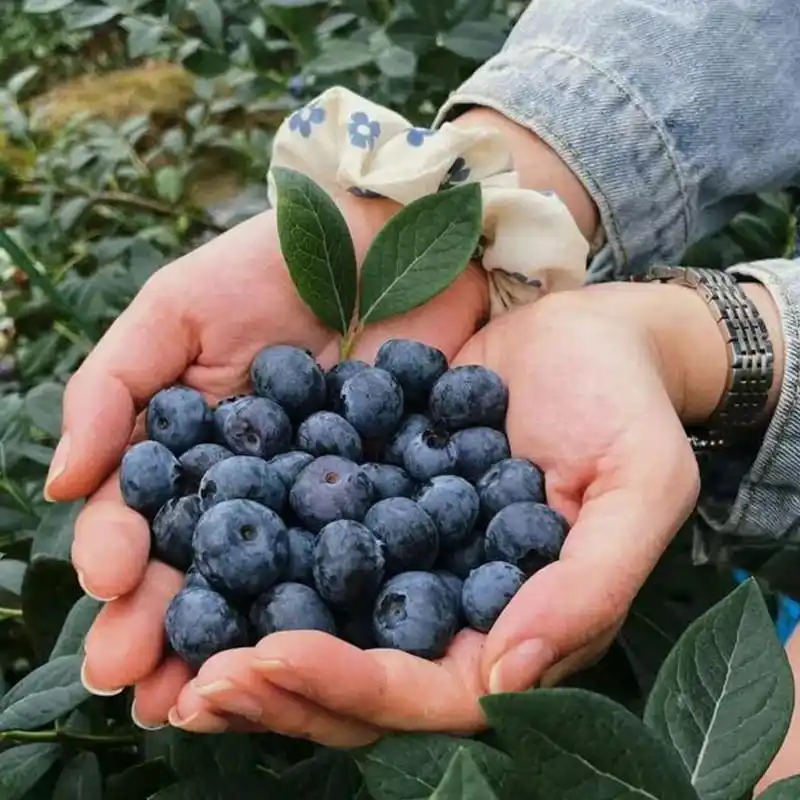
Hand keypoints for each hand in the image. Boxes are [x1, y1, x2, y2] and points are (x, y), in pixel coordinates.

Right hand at [48, 190, 487, 733]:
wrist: (387, 240)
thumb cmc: (268, 264)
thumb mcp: (175, 308)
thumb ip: (113, 388)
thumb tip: (62, 484)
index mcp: (193, 453)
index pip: (144, 520)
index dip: (122, 556)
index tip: (110, 587)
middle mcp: (252, 490)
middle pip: (203, 571)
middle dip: (167, 627)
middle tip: (143, 686)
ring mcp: (320, 502)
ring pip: (276, 584)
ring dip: (242, 639)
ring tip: (211, 696)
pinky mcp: (392, 500)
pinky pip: (365, 559)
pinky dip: (343, 604)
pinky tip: (324, 647)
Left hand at [168, 282, 706, 743]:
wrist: (589, 334)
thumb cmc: (627, 405)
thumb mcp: (639, 485)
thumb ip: (589, 586)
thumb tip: (504, 680)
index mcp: (516, 627)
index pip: (429, 692)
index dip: (350, 686)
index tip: (270, 657)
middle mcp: (452, 610)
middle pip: (359, 679)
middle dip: (276, 687)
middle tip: (191, 681)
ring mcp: (409, 561)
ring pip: (320, 625)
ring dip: (244, 639)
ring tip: (166, 634)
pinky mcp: (377, 505)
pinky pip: (309, 546)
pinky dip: (251, 559)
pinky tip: (191, 545)